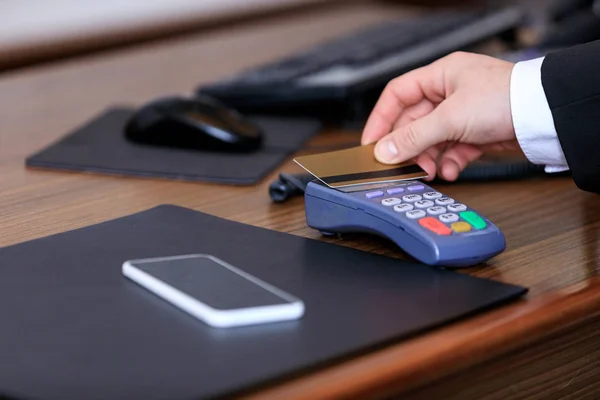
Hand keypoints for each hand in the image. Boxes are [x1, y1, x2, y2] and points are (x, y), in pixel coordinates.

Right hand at [361, 51, 518, 180]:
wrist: (545, 117)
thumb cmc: (506, 99)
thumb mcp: (450, 118)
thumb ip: (414, 137)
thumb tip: (384, 151)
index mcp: (441, 75)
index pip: (397, 95)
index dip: (381, 119)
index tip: (371, 143)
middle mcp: (449, 93)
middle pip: (414, 122)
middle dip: (408, 146)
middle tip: (399, 165)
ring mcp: (463, 114)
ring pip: (432, 139)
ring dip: (428, 158)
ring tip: (428, 172)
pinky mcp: (476, 133)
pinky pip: (451, 150)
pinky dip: (448, 162)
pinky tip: (450, 171)